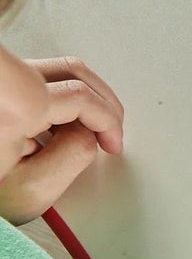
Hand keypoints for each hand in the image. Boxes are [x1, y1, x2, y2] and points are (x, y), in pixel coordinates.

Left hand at [0, 53, 123, 223]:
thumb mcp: (36, 187)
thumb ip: (75, 155)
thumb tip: (93, 133)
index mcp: (16, 105)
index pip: (81, 97)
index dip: (109, 122)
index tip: (113, 143)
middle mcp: (5, 83)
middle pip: (72, 71)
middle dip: (102, 101)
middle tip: (111, 128)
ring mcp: (2, 80)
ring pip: (56, 71)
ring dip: (82, 99)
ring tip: (88, 130)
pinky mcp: (2, 85)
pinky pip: (38, 79)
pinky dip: (59, 98)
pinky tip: (59, 126)